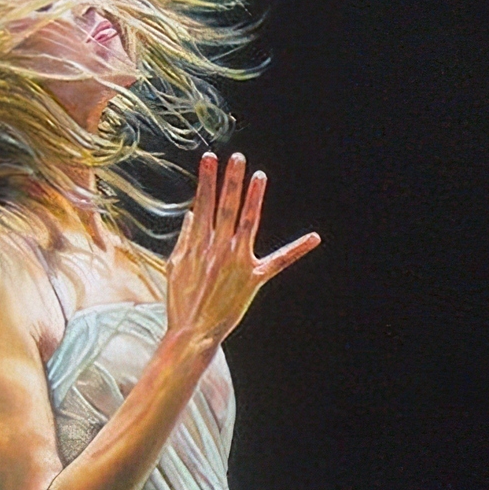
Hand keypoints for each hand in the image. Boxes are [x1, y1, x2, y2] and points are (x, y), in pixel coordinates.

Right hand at [164, 152, 319, 348]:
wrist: (192, 331)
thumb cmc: (181, 300)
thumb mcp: (175, 265)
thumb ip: (185, 238)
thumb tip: (192, 213)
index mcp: (198, 244)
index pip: (203, 203)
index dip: (206, 180)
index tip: (209, 158)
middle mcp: (217, 248)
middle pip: (224, 207)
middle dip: (230, 180)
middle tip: (236, 158)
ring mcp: (236, 262)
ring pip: (247, 223)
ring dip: (253, 198)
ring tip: (259, 176)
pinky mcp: (253, 279)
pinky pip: (278, 261)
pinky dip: (296, 249)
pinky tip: (314, 238)